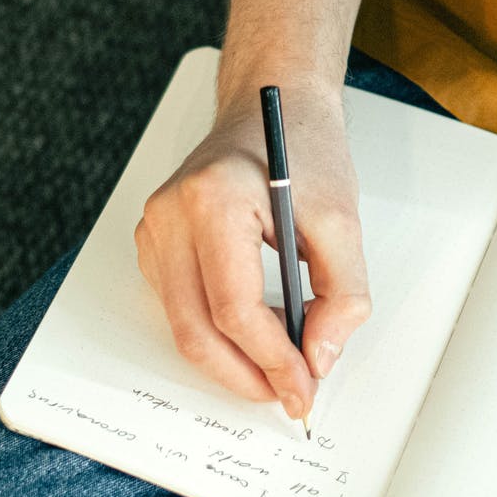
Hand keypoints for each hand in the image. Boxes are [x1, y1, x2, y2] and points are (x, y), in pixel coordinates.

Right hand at [133, 79, 370, 419]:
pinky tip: (253, 332)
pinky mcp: (153, 241)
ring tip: (279, 363)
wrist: (272, 103)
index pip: (234, 308)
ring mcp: (154, 228)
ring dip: (231, 358)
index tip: (305, 386)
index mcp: (213, 200)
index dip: (273, 360)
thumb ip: (342, 295)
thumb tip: (320, 356)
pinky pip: (177, 307)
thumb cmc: (302, 148)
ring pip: (181, 325)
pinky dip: (215, 332)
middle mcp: (170, 215)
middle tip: (288, 393)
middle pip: (195, 329)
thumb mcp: (342, 220)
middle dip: (245, 375)